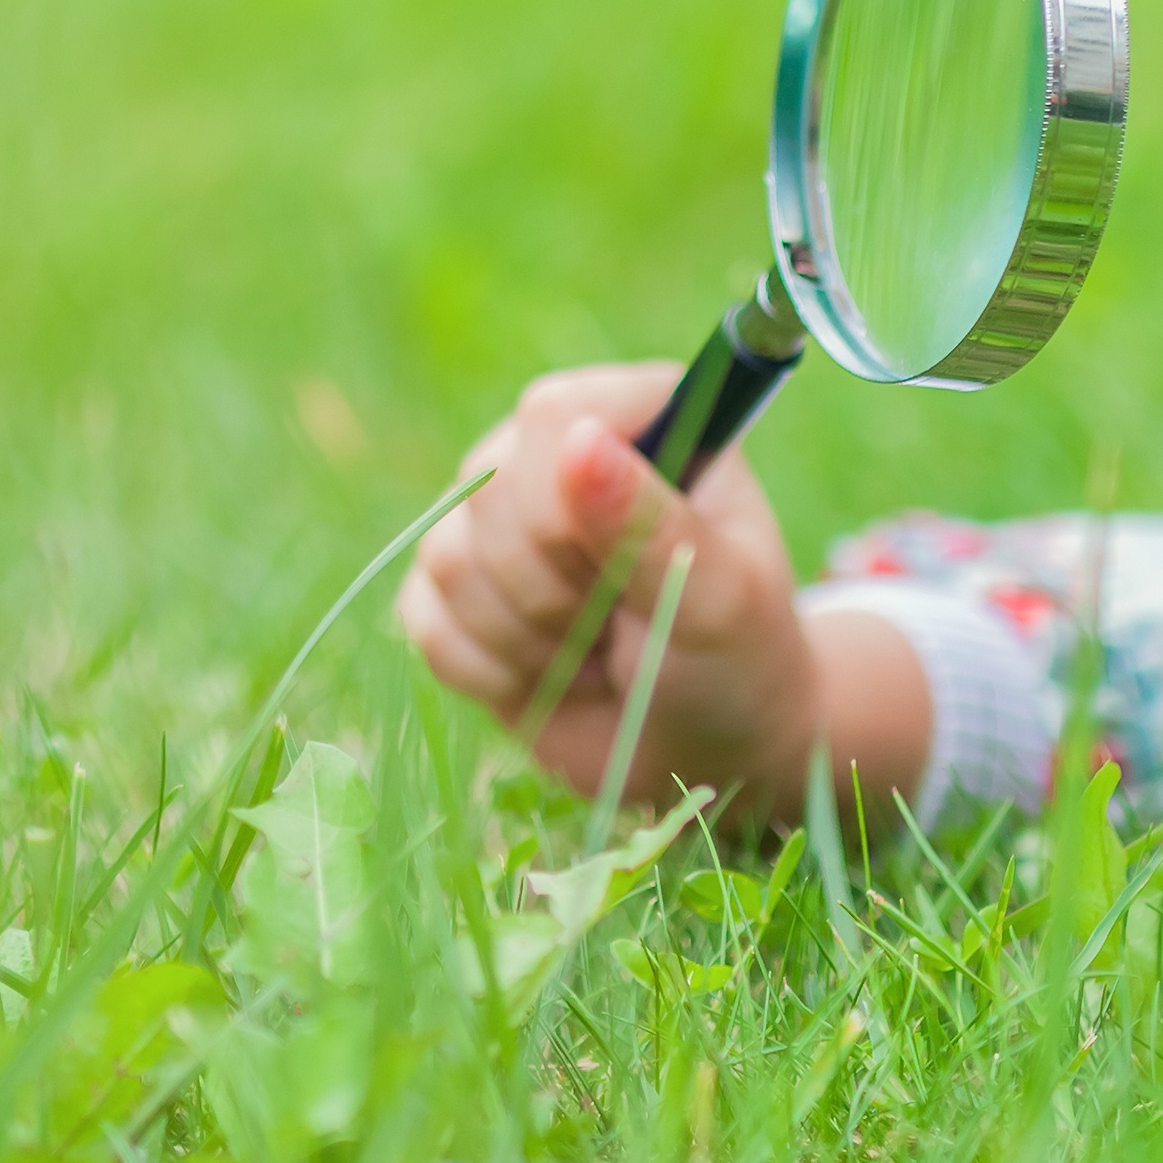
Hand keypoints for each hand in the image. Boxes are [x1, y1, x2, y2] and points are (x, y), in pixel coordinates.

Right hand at [390, 362, 923, 822]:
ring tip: (595, 652)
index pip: (551, 415)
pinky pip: (426, 617)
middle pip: (489, 489)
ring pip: (447, 557)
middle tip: (623, 623)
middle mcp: (560, 447)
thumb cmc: (736, 660)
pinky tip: (552, 676)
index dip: (570, 508)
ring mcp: (497, 516)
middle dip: (555, 590)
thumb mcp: (720, 598)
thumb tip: (578, 438)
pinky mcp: (453, 588)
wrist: (703, 747)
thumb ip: (648, 521)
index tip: (630, 573)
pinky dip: (491, 672)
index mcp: (642, 416)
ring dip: (528, 639)